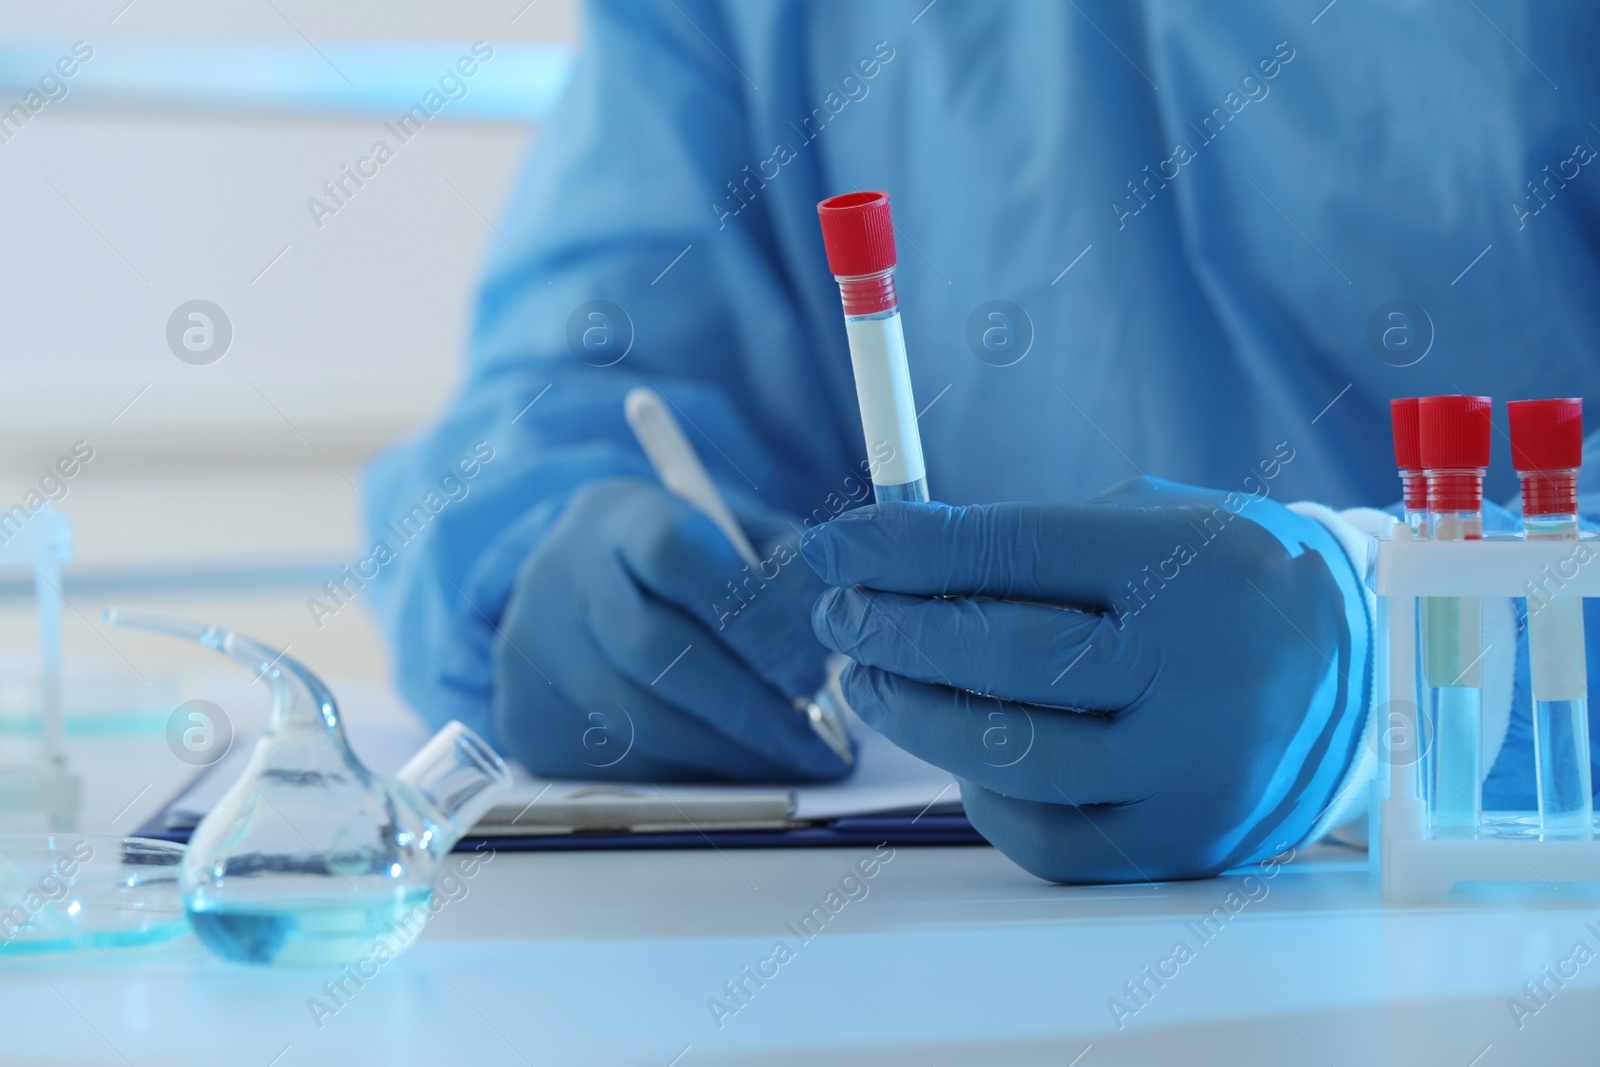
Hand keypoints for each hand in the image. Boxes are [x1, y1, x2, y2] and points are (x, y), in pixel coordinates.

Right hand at [494, 478, 849, 781]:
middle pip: (658, 651)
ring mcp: (535, 652)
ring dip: (731, 754)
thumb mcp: (730, 530)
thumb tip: (826, 633)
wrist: (569, 581)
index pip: (680, 555)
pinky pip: (620, 764)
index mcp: (620, 516)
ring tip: (792, 763)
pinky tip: (741, 771)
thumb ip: (783, 564)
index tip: (814, 667)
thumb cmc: (677, 557)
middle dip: (751, 707)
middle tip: (819, 739)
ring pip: (639, 721)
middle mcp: (563, 579)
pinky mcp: (529, 719)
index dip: (755, 619)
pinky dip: (694, 775)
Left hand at [802, 478, 1370, 880]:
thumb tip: (887, 559)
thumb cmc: (1223, 581)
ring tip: (869, 677)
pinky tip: (960, 747)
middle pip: (996, 658)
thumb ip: (1028, 542)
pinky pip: (1042, 833)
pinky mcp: (1181, 845)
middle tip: (840, 614)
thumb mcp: (1149, 522)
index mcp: (1187, 568)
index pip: (1008, 555)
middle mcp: (1197, 674)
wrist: (1363, 678)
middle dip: (889, 632)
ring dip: (910, 713)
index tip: (834, 546)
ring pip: (1006, 755)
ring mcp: (1192, 772)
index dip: (902, 550)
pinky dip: (981, 789)